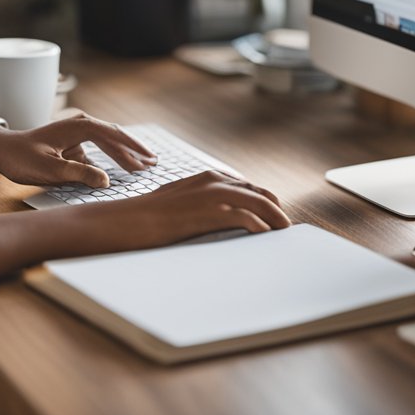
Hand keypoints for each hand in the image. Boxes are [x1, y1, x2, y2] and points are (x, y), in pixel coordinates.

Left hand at [0, 112, 156, 187]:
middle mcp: (81, 125)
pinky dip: (113, 157)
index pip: (112, 136)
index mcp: (78, 126)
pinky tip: (124, 166)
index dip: (131, 149)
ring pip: (109, 142)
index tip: (146, 161)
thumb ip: (78, 174)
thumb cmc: (21, 157)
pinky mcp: (75, 144)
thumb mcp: (49, 169)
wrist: (1, 150)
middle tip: (153, 163)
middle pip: (115, 136)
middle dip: (134, 150)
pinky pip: (100, 149)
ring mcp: (79, 134)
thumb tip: (106, 181)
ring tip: (144, 164)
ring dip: (125, 153)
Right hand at [112, 171, 291, 244]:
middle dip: (275, 210)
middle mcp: (216, 182)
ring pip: (259, 203)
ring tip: (284, 233)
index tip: (274, 216)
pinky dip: (260, 227)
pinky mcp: (210, 212)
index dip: (265, 202)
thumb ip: (201, 202)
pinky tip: (266, 237)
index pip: (248, 187)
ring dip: (275, 219)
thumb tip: (217, 216)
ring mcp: (214, 196)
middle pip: (259, 193)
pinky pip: (246, 219)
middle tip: (285, 227)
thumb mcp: (180, 201)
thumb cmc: (150, 215)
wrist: (129, 221)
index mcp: (209, 177)